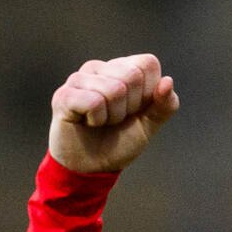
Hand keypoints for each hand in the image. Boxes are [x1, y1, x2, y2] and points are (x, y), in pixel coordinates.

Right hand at [48, 53, 179, 173]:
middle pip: (132, 75)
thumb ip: (165, 105)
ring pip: (113, 90)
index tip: (135, 109)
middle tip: (116, 118)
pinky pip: (93, 102)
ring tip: (101, 121)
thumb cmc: (120, 141)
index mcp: (122, 68)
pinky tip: (87, 123)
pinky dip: (96, 120)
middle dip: (130, 106)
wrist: (93, 167)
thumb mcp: (150, 124)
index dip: (148, 93)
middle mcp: (100, 68)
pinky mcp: (64, 95)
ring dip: (112, 116)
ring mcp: (79, 79)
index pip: (148, 64)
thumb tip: (168, 81)